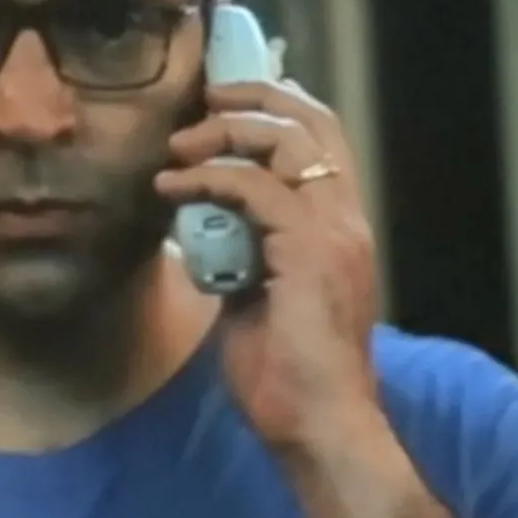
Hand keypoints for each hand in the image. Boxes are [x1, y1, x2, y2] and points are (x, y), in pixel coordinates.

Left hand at [155, 79, 382, 449]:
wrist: (316, 423)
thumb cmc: (285, 374)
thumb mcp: (253, 296)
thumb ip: (239, 253)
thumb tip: (197, 227)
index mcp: (338, 228)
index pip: (322, 141)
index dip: (278, 106)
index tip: (224, 99)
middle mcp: (345, 219)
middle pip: (314, 122)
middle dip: (256, 95)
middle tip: (204, 97)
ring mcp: (333, 231)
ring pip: (287, 141)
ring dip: (225, 131)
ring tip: (179, 144)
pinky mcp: (308, 250)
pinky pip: (255, 187)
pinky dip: (208, 176)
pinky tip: (172, 186)